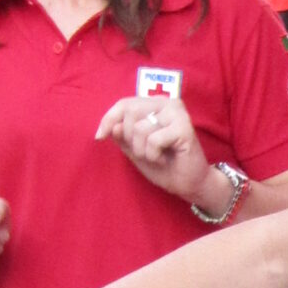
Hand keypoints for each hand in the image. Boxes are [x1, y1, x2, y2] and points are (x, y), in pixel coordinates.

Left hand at [97, 95, 215, 206]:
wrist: (188, 184)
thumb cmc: (163, 165)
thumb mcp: (134, 149)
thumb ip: (122, 135)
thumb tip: (113, 127)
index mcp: (155, 104)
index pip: (125, 103)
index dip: (108, 119)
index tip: (99, 137)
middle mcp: (167, 103)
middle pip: (130, 112)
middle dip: (130, 138)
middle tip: (144, 152)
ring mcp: (177, 113)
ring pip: (140, 128)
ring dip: (142, 150)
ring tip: (157, 156)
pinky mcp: (184, 127)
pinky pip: (153, 140)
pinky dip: (154, 155)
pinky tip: (165, 159)